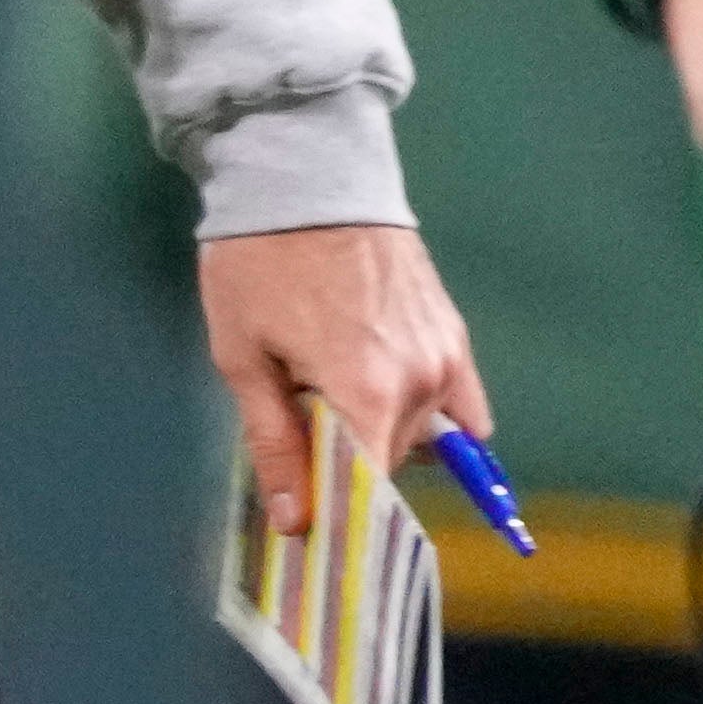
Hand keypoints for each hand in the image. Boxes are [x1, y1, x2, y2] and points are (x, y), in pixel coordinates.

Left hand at [204, 219, 487, 502]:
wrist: (307, 176)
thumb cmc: (260, 263)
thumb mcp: (243, 358)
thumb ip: (275, 444)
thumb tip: (295, 521)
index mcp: (367, 392)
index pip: (370, 489)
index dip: (340, 515)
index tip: (314, 527)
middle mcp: (422, 381)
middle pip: (391, 462)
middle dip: (347, 460)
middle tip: (300, 424)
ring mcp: (447, 357)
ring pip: (419, 434)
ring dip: (379, 430)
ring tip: (328, 383)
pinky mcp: (455, 334)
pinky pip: (459, 405)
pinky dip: (426, 415)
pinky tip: (388, 402)